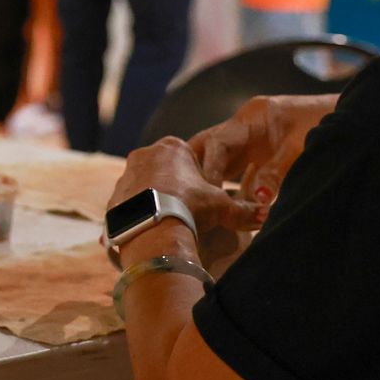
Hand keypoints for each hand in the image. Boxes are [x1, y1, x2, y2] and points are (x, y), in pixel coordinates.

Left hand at [108, 137, 260, 266]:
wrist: (154, 231)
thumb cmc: (191, 209)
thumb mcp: (222, 207)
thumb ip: (244, 209)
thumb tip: (266, 214)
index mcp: (172, 147)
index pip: (188, 158)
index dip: (198, 177)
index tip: (202, 196)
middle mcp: (143, 155)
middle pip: (163, 170)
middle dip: (174, 188)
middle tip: (185, 211)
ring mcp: (124, 176)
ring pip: (143, 187)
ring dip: (154, 201)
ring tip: (167, 224)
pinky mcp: (113, 198)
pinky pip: (128, 207)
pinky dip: (138, 217)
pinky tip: (150, 232)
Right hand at [189, 94, 336, 220]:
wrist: (354, 119)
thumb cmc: (327, 124)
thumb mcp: (299, 149)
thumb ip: (276, 173)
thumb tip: (257, 199)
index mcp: (251, 117)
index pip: (218, 141)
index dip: (209, 167)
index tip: (205, 192)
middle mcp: (246, 127)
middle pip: (212, 147)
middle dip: (200, 170)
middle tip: (191, 196)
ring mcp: (254, 140)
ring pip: (225, 161)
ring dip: (218, 182)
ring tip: (207, 207)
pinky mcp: (264, 155)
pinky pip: (242, 172)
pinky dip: (238, 189)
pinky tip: (232, 209)